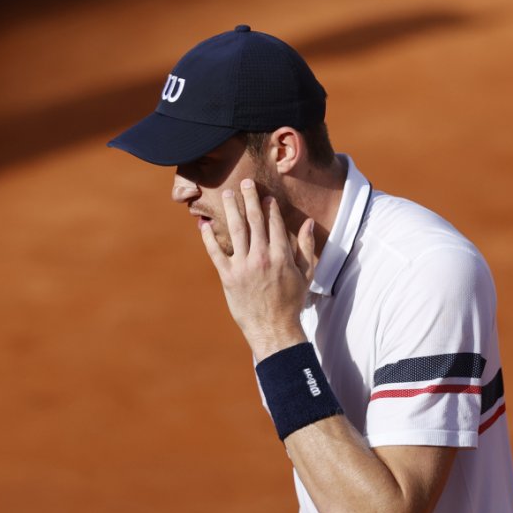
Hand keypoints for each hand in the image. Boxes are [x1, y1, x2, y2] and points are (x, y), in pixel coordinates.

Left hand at [200, 178, 317, 360]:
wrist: (274, 329)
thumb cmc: (292, 303)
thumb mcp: (306, 275)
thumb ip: (306, 247)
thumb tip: (309, 223)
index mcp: (281, 255)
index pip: (273, 223)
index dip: (269, 207)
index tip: (265, 196)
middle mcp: (261, 257)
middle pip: (254, 220)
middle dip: (249, 199)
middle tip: (244, 183)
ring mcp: (243, 266)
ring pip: (235, 230)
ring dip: (230, 209)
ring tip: (226, 195)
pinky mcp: (228, 277)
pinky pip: (216, 253)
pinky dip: (209, 238)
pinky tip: (204, 225)